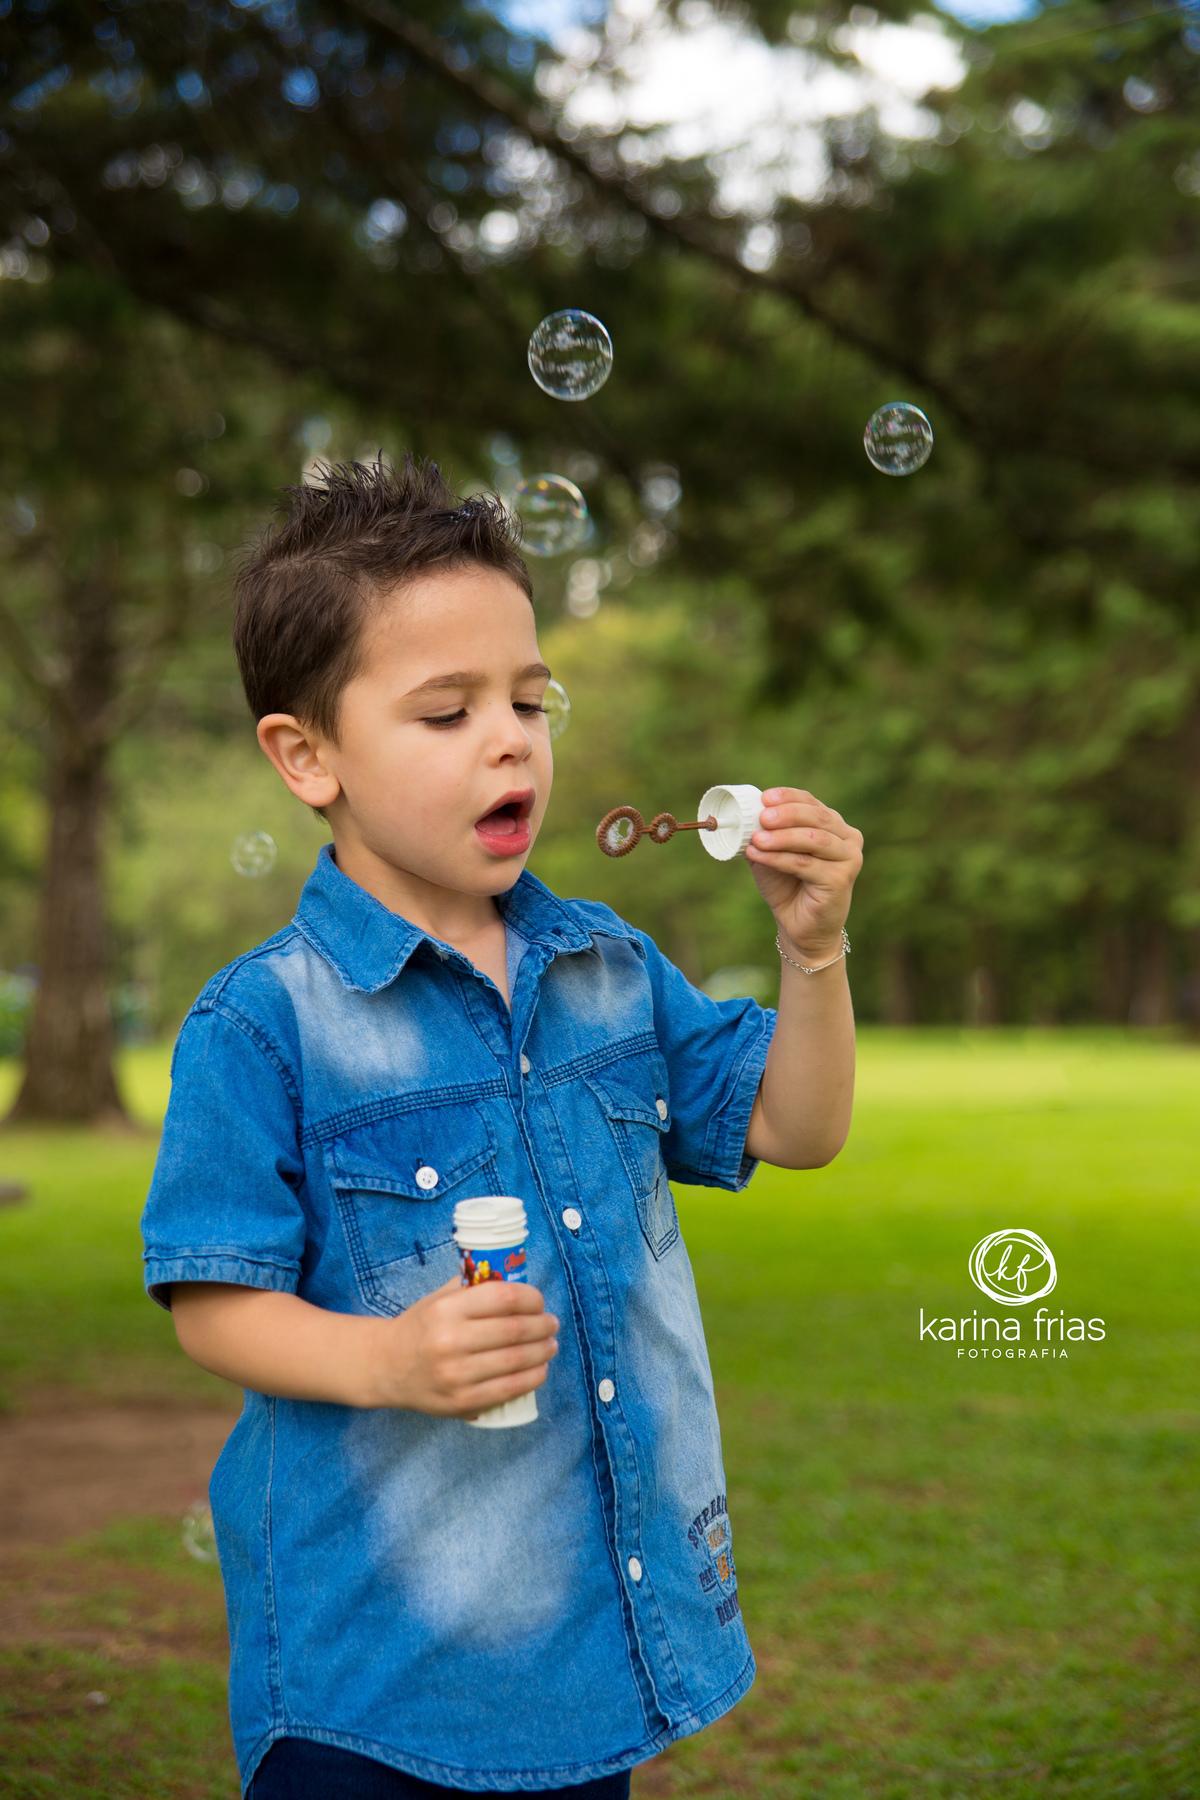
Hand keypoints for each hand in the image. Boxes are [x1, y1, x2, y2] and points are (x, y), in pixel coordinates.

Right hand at [367, 1277, 558, 1417]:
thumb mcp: (440, 1298)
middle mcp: (450, 1341)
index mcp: (446, 1309)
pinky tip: (540, 1369)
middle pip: (514, 1330)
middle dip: (543, 1326)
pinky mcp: (462, 1402)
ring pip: (516, 1361)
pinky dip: (532, 1378)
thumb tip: (517, 1279)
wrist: (386, 1366)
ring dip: (543, 1352)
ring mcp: (456, 1375)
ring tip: (550, 1345)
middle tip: (552, 1323)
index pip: (503, 1297)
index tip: (539, 1301)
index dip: (531, 1298)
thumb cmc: (421, 1327)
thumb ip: (474, 1287)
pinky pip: (508, 1390)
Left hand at [745, 787, 862, 961]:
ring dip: (782, 837)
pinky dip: (779, 858)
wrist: (800, 927)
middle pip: (817, 817)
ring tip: (756, 839)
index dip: (789, 797)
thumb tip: (744, 816)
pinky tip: (758, 855)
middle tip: (762, 817)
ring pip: (814, 840)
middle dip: (787, 814)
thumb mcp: (772, 853)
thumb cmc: (787, 887)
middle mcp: (847, 839)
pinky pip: (806, 864)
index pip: (812, 803)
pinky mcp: (840, 880)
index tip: (765, 798)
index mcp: (833, 826)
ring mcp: (848, 859)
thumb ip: (763, 833)